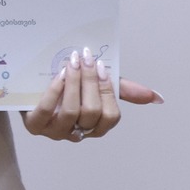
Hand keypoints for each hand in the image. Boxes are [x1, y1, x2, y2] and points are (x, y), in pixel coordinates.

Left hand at [22, 49, 161, 141]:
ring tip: (72, 62)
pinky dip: (55, 91)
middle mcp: (76, 132)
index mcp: (94, 125)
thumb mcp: (96, 84)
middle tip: (86, 58)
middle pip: (91, 113)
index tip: (101, 67)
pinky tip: (58, 75)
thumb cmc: (68, 85)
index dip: (108, 91)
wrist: (32, 82)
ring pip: (70, 113)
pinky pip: (46, 111)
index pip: (111, 117)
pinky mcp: (33, 126)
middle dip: (90, 82)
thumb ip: (124, 90)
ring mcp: (54, 131)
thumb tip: (157, 98)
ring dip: (73, 84)